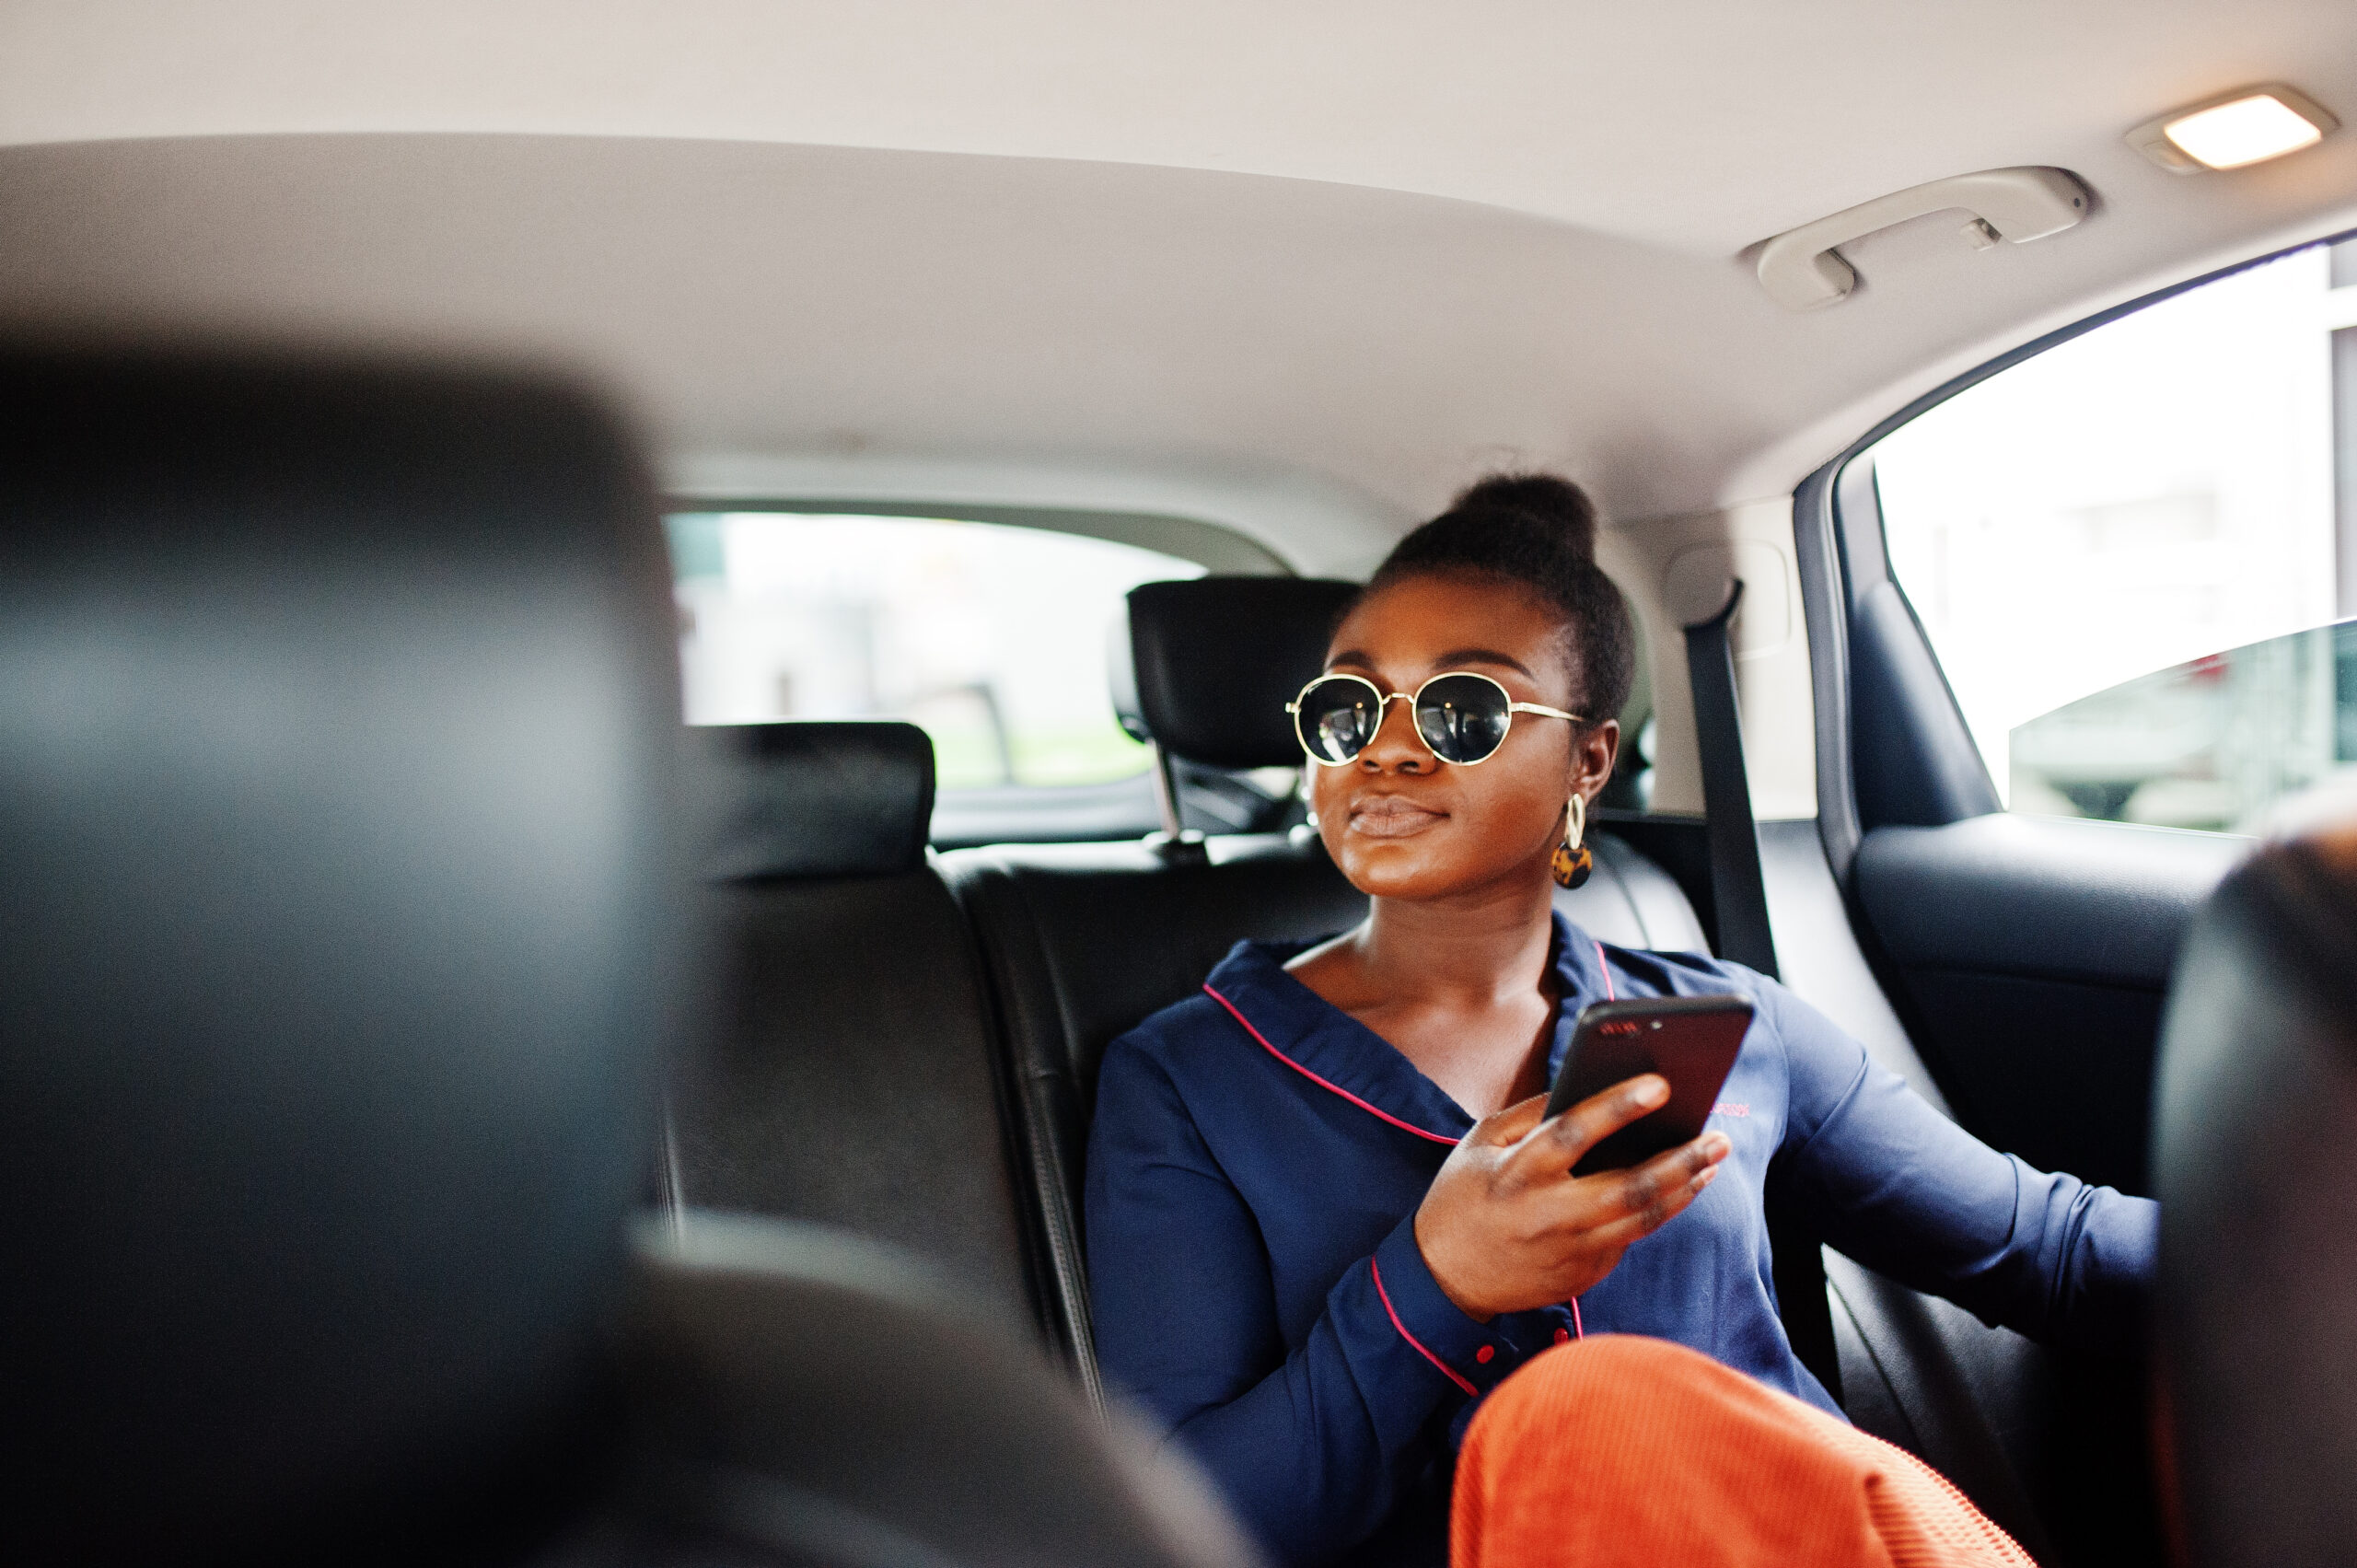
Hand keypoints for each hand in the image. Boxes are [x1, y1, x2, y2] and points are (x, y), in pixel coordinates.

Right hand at [1412, 1076, 1731, 1321]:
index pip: (1573, 1134)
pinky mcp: (1584, 1274)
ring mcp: (1570, 1250)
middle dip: (1680, 1160)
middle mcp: (1548, 1214)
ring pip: (1643, 1218)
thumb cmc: (1462, 1198)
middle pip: (1629, 1187)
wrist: (1445, 1280)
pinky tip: (1682, 1186)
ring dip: (1685, 1187)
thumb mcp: (1479, 1143)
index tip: (1660, 1083)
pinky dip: (1659, 1209)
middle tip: (1717, 1135)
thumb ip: (1529, 1115)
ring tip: (1712, 1158)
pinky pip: (1630, 1237)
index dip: (1618, 1107)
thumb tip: (1584, 1087)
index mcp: (1517, 1173)